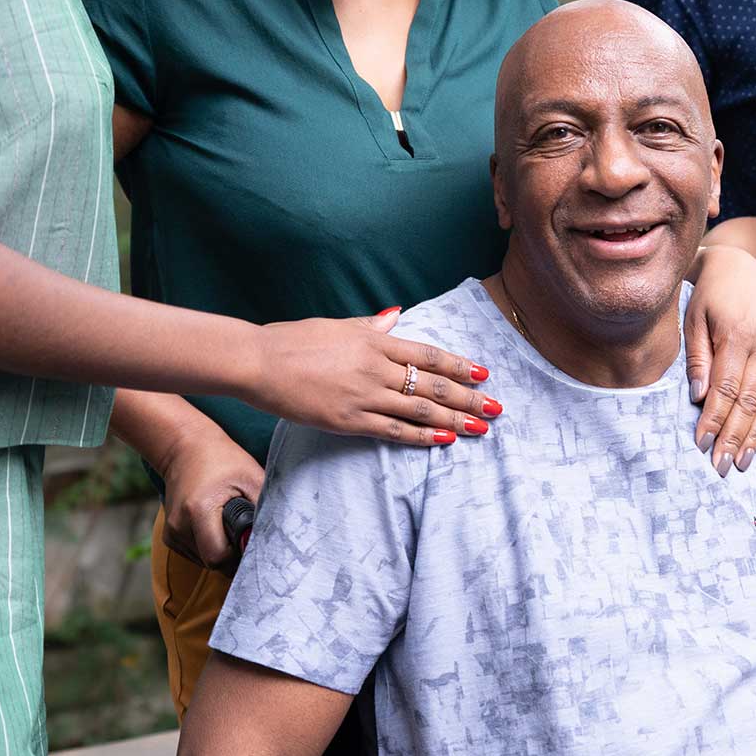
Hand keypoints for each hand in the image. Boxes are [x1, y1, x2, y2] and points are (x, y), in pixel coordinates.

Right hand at [159, 424, 263, 574]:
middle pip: (211, 562)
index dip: (238, 558)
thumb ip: (264, 508)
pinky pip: (194, 554)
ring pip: (203, 561)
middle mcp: (179, 525)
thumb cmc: (223, 459)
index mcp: (198, 510)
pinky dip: (208, 547)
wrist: (185, 448)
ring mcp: (171, 532)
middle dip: (232, 555)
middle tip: (244, 533)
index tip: (251, 544)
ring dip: (220, 551)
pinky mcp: (169, 536)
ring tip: (229, 524)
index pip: (217, 558)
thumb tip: (275, 537)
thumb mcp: (252, 477)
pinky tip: (216, 526)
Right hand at [247, 308, 501, 446]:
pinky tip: (444, 440)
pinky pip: (393, 430)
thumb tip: (396, 315)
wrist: (258, 361)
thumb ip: (371, 325)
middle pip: (433, 384)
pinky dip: (421, 436)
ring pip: (420, 409)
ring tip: (481, 427)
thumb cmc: (293, 339)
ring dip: (455, 419)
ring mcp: (364, 395)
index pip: (428, 354)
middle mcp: (376, 367)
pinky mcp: (348, 420)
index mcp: (374, 341)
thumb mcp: (337, 325)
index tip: (483, 374)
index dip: (460, 365)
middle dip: (469, 396)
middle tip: (497, 408)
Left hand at [684, 246, 755, 475]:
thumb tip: (699, 397)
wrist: (740, 268)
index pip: (725, 389)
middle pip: (750, 401)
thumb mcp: (694, 320)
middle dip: (734, 436)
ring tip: (743, 460)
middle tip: (722, 465)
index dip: (714, 420)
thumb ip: (697, 359)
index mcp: (736, 335)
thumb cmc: (709, 297)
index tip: (702, 445)